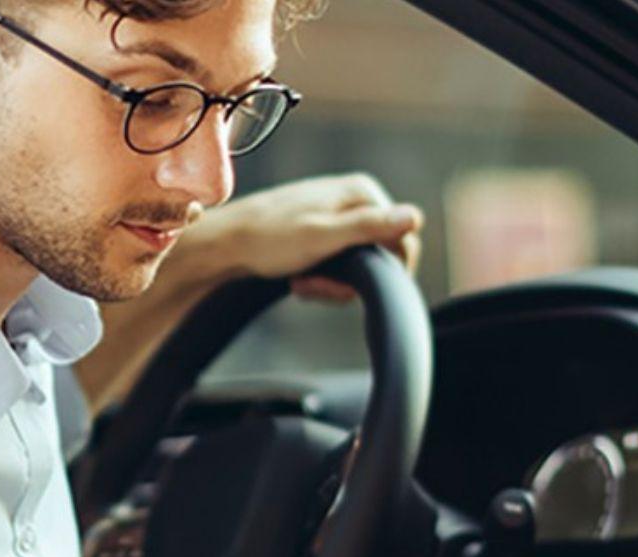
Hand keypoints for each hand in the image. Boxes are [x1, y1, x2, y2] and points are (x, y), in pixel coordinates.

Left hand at [182, 173, 422, 301]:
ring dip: (331, 283)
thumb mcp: (324, 236)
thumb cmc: (267, 238)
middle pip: (379, 256)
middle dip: (348, 280)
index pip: (403, 241)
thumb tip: (414, 217)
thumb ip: (370, 227)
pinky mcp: (321, 233)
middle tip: (313, 283)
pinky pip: (338, 264)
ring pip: (357, 265)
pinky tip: (298, 278)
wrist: (223, 245)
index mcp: (362, 191)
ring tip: (302, 280)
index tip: (345, 284)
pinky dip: (320, 279)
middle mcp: (354, 199)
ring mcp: (337, 215)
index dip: (380, 272)